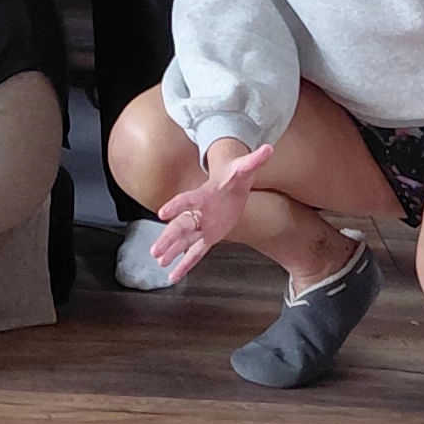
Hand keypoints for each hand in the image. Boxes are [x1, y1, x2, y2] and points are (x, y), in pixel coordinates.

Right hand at [148, 141, 274, 277]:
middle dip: (168, 238)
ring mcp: (201, 226)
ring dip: (171, 250)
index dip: (176, 206)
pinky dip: (184, 264)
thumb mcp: (244, 168)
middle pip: (180, 226)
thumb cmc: (235, 177)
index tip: (162, 213)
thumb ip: (254, 160)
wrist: (230, 186)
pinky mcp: (208, 237)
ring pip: (183, 241)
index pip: (187, 201)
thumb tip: (268, 148)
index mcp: (203, 196)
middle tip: (154, 249)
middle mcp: (198, 213)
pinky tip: (173, 275)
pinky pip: (194, 253)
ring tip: (157, 260)